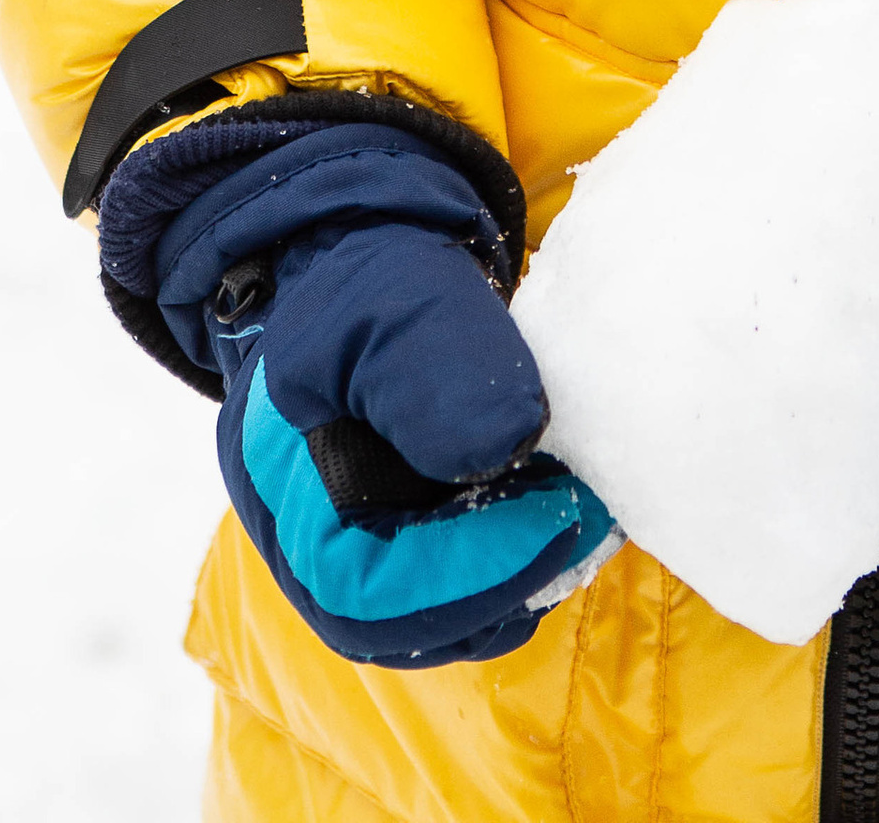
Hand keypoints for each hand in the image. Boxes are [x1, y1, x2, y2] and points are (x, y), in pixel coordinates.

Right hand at [115, 112, 612, 669]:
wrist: (371, 258)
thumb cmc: (368, 280)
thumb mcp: (392, 302)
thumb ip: (430, 368)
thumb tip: (502, 446)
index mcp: (288, 495)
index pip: (367, 590)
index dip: (467, 574)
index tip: (556, 522)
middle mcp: (319, 544)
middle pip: (404, 619)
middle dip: (504, 584)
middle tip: (588, 520)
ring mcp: (366, 544)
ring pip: (441, 610)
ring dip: (520, 576)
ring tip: (589, 509)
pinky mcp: (414, 534)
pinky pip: (465, 577)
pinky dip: (520, 554)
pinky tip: (570, 501)